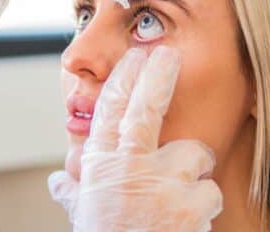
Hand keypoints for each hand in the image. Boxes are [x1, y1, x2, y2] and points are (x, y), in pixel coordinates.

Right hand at [49, 46, 222, 231]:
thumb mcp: (84, 217)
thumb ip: (74, 194)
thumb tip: (59, 179)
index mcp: (102, 166)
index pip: (110, 109)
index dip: (125, 78)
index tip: (136, 58)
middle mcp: (129, 169)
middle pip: (145, 108)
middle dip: (157, 75)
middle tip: (167, 54)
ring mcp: (162, 186)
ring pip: (194, 152)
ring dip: (192, 170)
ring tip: (179, 194)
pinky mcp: (190, 207)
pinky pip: (210, 189)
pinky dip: (203, 201)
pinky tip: (188, 219)